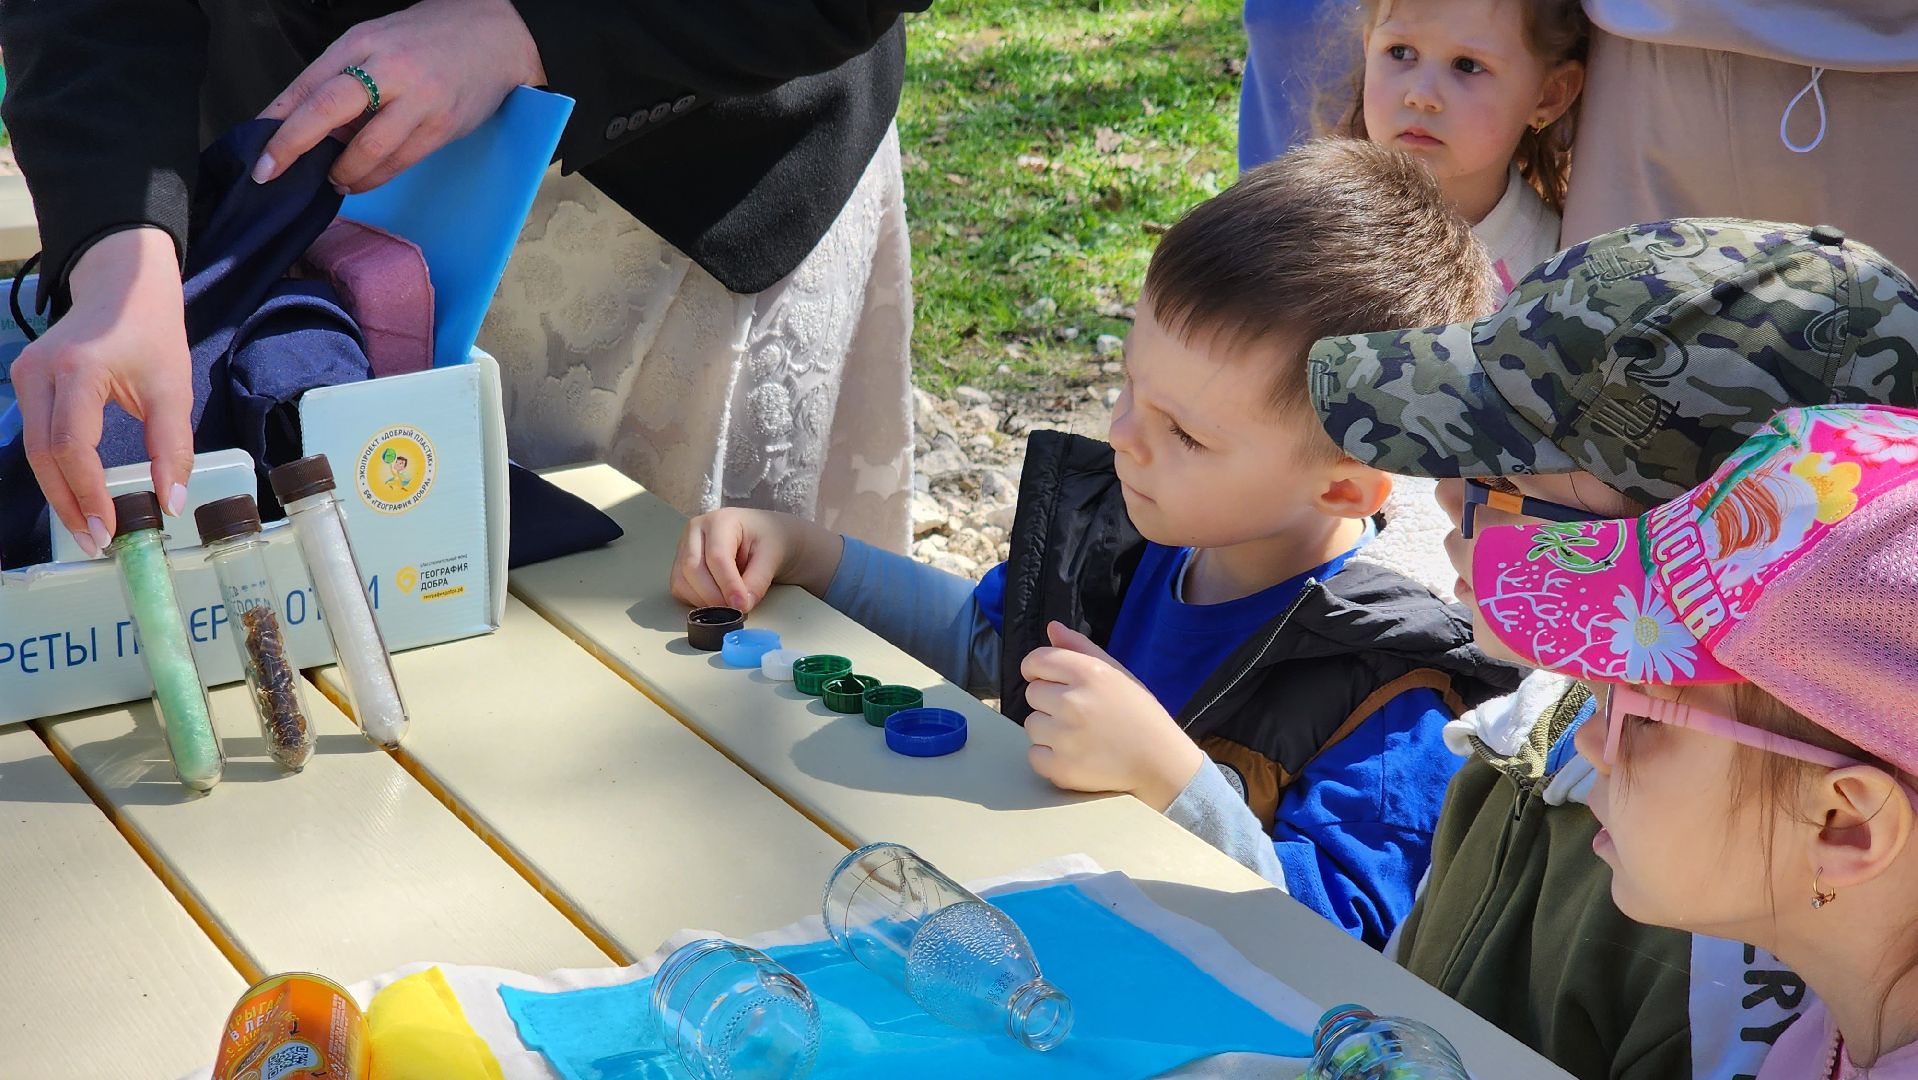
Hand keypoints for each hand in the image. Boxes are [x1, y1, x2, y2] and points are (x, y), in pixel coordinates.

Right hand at [10, 228, 193, 555]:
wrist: (122, 284)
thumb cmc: (151, 331)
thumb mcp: (173, 387)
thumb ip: (173, 447)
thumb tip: (171, 503)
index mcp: (78, 369)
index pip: (71, 445)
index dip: (87, 493)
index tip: (109, 530)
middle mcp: (39, 372)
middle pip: (43, 454)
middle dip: (68, 504)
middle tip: (96, 543)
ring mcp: (24, 375)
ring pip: (33, 450)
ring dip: (59, 493)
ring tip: (89, 529)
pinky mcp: (24, 380)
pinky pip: (35, 436)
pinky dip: (54, 470)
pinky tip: (77, 497)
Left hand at [253, 0, 545, 192]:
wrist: (493, 35)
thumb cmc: (426, 40)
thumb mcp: (375, 43)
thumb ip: (342, 79)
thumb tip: (305, 127)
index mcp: (361, 42)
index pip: (307, 83)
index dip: (276, 120)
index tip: (257, 150)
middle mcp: (388, 68)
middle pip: (327, 109)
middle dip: (292, 145)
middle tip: (270, 173)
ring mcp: (418, 99)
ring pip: (367, 148)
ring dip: (341, 172)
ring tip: (332, 181)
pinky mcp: (443, 126)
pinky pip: (399, 162)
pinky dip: (373, 177)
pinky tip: (360, 181)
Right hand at [670, 508, 843, 612]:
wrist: (767, 537)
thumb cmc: (770, 539)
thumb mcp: (772, 555)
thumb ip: (758, 580)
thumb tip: (741, 606)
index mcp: (720, 521)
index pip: (717, 556)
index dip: (728, 584)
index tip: (742, 605)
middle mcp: (695, 531)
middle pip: (692, 568)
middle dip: (713, 596)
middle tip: (736, 610)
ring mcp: (685, 547)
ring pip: (682, 581)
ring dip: (704, 601)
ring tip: (730, 606)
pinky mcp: (681, 565)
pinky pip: (680, 589)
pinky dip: (697, 601)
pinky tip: (718, 601)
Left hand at [1021, 622, 1205, 810]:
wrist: (1160, 763)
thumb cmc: (1140, 714)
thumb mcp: (1117, 673)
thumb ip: (1081, 648)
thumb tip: (1052, 628)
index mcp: (1087, 673)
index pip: (1035, 661)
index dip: (1037, 670)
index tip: (1048, 680)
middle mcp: (1072, 702)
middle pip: (1032, 694)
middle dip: (1049, 702)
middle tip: (1078, 713)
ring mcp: (1064, 737)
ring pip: (1031, 725)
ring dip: (1048, 730)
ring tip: (1078, 736)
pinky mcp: (1060, 768)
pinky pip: (1034, 755)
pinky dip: (1049, 758)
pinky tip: (1075, 755)